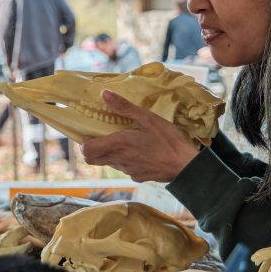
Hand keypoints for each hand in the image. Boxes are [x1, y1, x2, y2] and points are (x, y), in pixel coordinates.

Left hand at [80, 90, 199, 182]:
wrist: (186, 166)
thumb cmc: (168, 140)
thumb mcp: (147, 118)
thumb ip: (124, 107)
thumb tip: (104, 94)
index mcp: (118, 145)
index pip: (86, 151)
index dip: (84, 142)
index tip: (90, 131)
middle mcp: (119, 161)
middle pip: (93, 159)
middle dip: (93, 147)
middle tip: (102, 135)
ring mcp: (129, 171)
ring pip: (110, 163)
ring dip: (111, 152)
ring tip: (125, 139)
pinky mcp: (138, 177)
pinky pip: (125, 168)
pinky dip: (126, 159)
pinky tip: (140, 151)